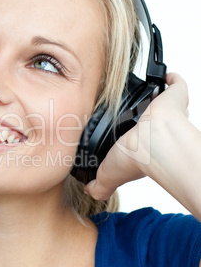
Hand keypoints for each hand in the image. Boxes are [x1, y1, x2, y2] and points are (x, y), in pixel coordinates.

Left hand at [84, 73, 189, 199]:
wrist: (155, 141)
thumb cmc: (136, 157)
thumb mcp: (109, 175)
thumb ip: (99, 186)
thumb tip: (89, 191)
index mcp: (143, 145)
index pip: (137, 138)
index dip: (131, 135)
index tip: (120, 129)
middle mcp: (155, 129)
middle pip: (148, 119)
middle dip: (141, 114)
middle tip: (127, 105)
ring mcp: (165, 113)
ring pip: (161, 104)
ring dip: (153, 97)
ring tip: (139, 89)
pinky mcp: (174, 97)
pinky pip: (176, 84)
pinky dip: (171, 79)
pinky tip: (164, 75)